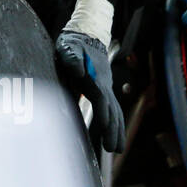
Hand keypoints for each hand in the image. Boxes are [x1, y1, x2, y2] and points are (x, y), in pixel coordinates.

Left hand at [54, 29, 124, 152]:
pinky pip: (112, 110)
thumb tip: (79, 72)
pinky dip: (115, 124)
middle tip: (114, 149)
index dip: (103, 113)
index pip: (101, 98)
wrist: (86, 35)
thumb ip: (73, 59)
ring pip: (115, 112)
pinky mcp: (104, 90)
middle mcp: (104, 85)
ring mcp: (106, 88)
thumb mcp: (68, 48)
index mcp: (95, 77)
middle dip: (113, 130)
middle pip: (111, 110)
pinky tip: (115, 136)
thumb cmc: (73, 43)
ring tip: (118, 150)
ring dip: (118, 131)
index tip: (104, 127)